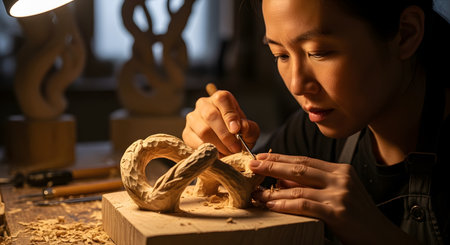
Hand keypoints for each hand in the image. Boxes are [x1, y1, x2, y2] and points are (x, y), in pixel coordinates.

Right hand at [182, 89, 259, 154]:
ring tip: (228, 152)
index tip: (236, 130)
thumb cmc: (239, 134)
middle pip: (211, 116)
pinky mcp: (186, 133)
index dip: (229, 115)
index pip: (222, 100)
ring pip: (203, 130)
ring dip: (218, 145)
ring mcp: (193, 118)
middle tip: (235, 148)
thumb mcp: (249, 130)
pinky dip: (208, 151)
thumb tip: (242, 127)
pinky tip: (217, 155)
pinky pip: (194, 142)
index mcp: (220, 98)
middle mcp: (204, 104)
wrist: (227, 145)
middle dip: (225, 135)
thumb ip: (249, 128)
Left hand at [249, 153, 418, 244]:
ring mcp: (340, 194)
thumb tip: (283, 178)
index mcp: (341, 170)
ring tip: (257, 192)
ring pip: (298, 187)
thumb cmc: (357, 217)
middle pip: (299, 168)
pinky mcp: (337, 212)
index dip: (281, 158)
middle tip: (252, 165)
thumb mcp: (338, 193)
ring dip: (274, 190)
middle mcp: (341, 178)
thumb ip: (314, 185)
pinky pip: (304, 205)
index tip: (262, 156)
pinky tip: (272, 204)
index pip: (305, 160)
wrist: (381, 237)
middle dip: (272, 166)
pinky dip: (285, 204)